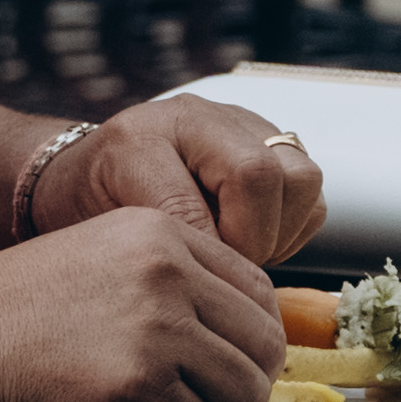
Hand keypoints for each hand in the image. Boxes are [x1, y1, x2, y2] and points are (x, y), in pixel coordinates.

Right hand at [0, 208, 290, 401]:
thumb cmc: (1, 322)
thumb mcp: (92, 261)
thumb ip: (165, 281)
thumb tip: (234, 330)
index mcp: (157, 232)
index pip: (259, 290)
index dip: (250, 337)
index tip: (228, 361)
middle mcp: (164, 273)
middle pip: (263, 345)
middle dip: (238, 384)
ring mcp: (154, 331)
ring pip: (243, 394)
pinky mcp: (138, 391)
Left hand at [38, 94, 329, 266]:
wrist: (90, 174)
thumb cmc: (90, 210)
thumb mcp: (98, 233)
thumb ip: (149, 250)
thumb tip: (218, 282)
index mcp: (139, 139)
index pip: (190, 205)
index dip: (204, 255)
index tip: (199, 281)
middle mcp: (196, 119)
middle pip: (260, 174)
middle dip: (250, 239)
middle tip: (223, 264)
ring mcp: (240, 124)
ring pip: (301, 178)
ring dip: (277, 232)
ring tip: (236, 250)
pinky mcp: (273, 143)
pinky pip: (310, 194)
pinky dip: (288, 228)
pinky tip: (249, 237)